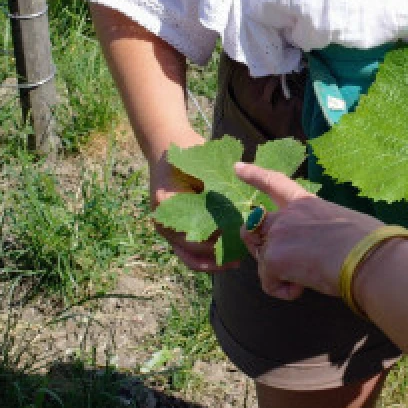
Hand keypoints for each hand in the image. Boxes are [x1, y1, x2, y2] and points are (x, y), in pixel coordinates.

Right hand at [149, 131, 232, 272]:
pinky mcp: (173, 228)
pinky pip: (187, 251)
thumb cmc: (188, 151)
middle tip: (238, 259)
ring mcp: (166, 226)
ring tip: (234, 262)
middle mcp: (163, 219)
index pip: (193, 230)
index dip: (216, 239)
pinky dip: (205, 257)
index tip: (237, 238)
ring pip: (188, 255)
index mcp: (167, 203)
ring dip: (211, 261)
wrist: (166, 144)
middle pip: (190, 249)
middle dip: (216, 256)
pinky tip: (225, 258)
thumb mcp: (203, 165)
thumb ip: (218, 186)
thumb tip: (244, 209)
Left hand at [234, 162, 383, 301]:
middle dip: (262, 247)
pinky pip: (268, 283)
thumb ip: (322, 228)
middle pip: (255, 227)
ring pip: (263, 259)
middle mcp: (287, 214)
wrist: (369, 259)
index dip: (255, 175)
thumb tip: (326, 245)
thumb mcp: (343, 223)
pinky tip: (305, 286)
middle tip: (288, 265)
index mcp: (307, 203)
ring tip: (311, 275)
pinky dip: (285, 291)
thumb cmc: (369, 244)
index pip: (275, 183)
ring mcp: (278, 234)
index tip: (238, 168)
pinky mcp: (273, 258)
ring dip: (281, 272)